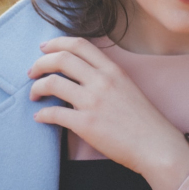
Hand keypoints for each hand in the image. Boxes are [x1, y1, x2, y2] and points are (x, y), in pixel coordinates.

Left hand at [28, 36, 188, 189]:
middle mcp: (102, 81)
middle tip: (32, 72)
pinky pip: (53, 114)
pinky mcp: (86, 124)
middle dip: (40, 64)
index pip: (79, 44)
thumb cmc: (144, 120)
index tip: (44, 49)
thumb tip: (79, 74)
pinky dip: (41, 114)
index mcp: (112, 70)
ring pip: (52, 83)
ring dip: (36, 88)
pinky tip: (40, 117)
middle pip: (61, 59)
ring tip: (34, 96)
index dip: (56, 43)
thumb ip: (105, 77)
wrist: (156, 146)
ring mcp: (93, 102)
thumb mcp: (127, 87)